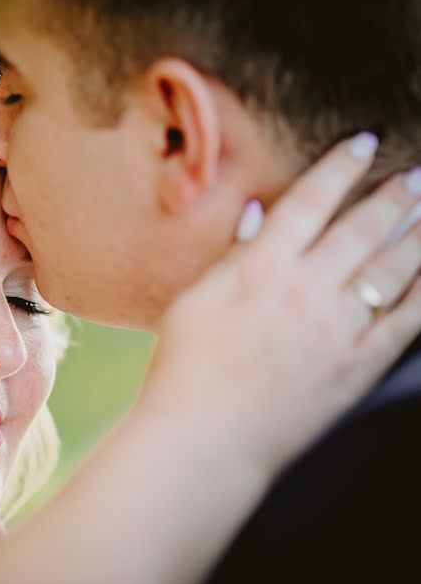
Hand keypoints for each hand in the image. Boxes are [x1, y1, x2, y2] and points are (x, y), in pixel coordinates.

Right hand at [145, 133, 420, 472]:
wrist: (205, 440)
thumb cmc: (185, 371)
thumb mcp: (192, 301)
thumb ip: (231, 255)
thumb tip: (260, 215)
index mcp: (259, 268)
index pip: (309, 202)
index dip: (339, 168)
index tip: (362, 144)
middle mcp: (305, 289)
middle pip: (361, 228)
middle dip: (393, 195)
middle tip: (415, 174)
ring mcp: (338, 328)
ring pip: (393, 266)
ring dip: (418, 231)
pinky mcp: (357, 366)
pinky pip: (406, 320)